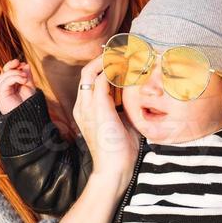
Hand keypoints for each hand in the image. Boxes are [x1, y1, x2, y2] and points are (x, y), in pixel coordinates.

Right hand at [0, 58, 37, 113]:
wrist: (28, 118)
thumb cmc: (29, 105)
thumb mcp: (29, 87)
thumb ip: (27, 76)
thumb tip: (25, 64)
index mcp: (11, 87)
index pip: (8, 72)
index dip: (14, 66)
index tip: (23, 63)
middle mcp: (5, 89)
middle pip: (3, 73)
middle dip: (11, 65)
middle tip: (19, 62)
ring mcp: (2, 92)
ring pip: (4, 76)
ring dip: (15, 73)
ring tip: (25, 77)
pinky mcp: (0, 95)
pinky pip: (4, 82)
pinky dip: (14, 78)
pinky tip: (23, 80)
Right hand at [72, 56, 139, 193]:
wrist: (115, 171)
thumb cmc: (121, 152)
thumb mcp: (124, 125)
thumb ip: (126, 110)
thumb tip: (139, 98)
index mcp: (87, 110)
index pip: (91, 80)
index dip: (104, 67)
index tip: (122, 60)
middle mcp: (82, 106)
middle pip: (87, 71)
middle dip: (104, 59)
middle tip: (123, 51)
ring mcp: (87, 106)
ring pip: (91, 72)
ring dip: (108, 61)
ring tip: (125, 54)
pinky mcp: (97, 108)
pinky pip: (101, 79)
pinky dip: (112, 70)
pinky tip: (126, 66)